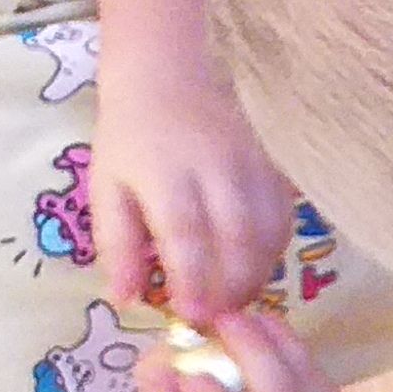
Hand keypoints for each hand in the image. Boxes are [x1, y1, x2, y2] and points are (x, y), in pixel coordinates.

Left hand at [91, 55, 293, 321]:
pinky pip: (286, 213)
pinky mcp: (275, 162)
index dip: (193, 280)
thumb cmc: (131, 137)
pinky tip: (259, 265)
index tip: (191, 315)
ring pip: (270, 229)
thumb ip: (117, 245)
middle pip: (238, 237)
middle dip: (232, 285)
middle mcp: (216, 169)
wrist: (170, 73)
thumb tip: (127, 299)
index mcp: (166, 175)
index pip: (186, 236)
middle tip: (221, 318)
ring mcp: (253, 164)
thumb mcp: (107, 188)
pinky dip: (276, 247)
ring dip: (259, 272)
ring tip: (240, 299)